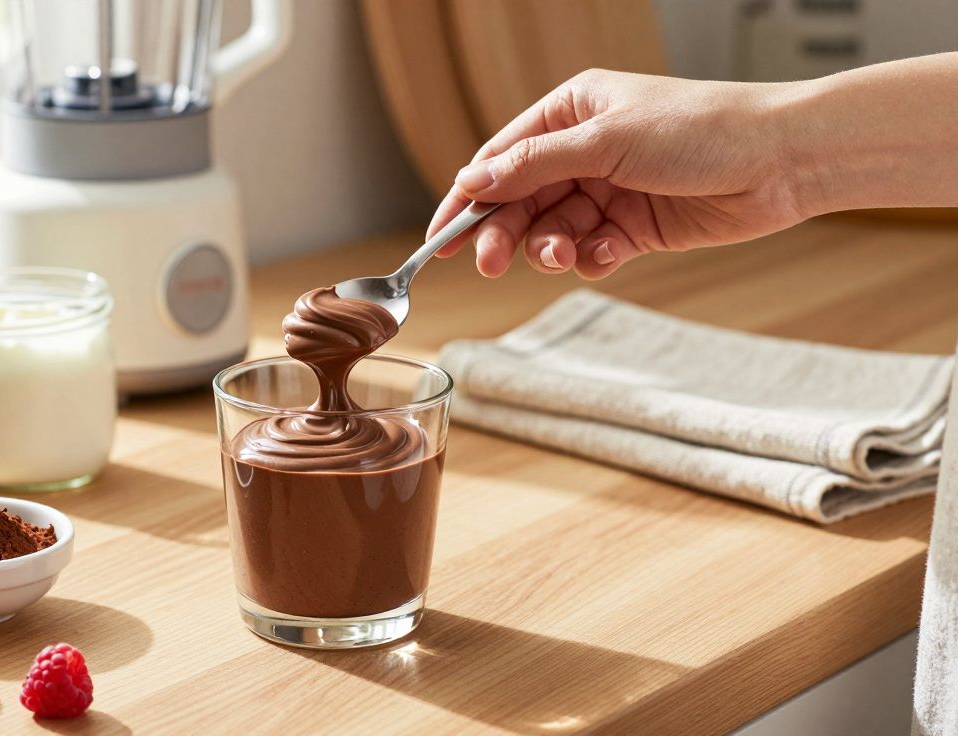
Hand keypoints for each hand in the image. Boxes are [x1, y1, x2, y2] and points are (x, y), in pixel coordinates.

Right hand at [428, 69, 808, 278]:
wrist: (780, 160)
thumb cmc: (700, 129)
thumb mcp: (605, 140)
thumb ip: (534, 164)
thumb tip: (472, 180)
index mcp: (570, 112)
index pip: (500, 158)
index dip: (466, 199)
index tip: (439, 238)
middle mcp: (584, 150)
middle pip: (520, 201)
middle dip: (504, 232)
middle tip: (487, 264)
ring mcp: (609, 190)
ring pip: (553, 230)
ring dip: (550, 248)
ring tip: (565, 256)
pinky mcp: (634, 227)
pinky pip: (592, 250)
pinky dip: (591, 258)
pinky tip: (604, 255)